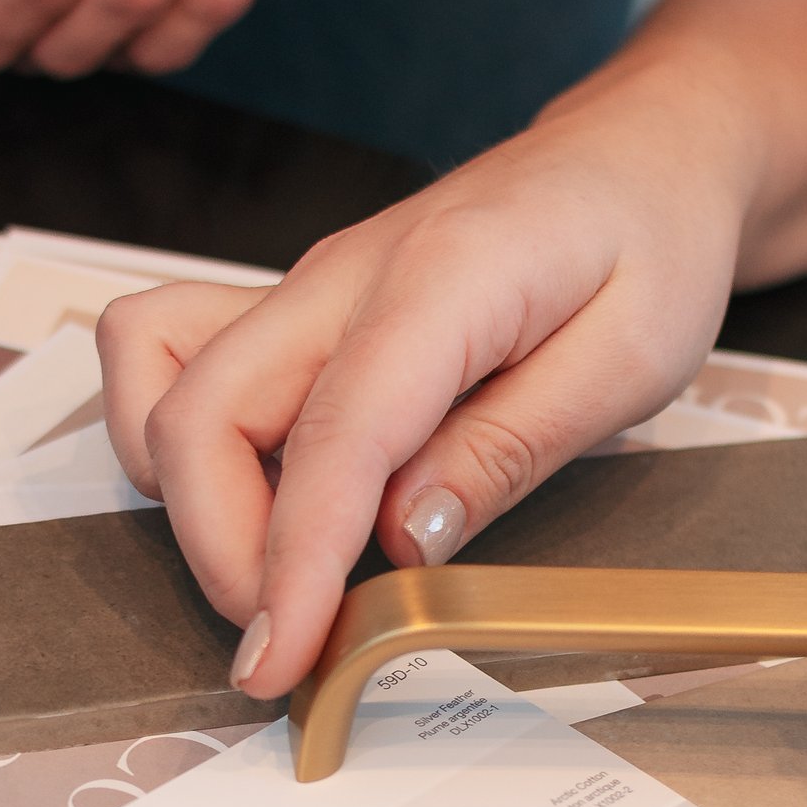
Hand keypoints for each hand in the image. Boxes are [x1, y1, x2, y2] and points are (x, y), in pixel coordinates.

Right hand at [98, 62, 755, 694]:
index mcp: (443, 277)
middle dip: (220, 549)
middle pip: (199, 412)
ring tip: (269, 569)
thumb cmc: (648, 240)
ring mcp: (303, 290)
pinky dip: (182, 444)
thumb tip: (404, 540)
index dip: (293, 560)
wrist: (636, 151)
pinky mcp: (292, 311)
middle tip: (286, 637)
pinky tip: (255, 497)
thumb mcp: (634, 356)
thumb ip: (510, 447)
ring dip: (185, 495)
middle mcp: (342, 276)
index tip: (280, 654)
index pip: (333, 436)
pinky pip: (173, 358)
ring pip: (157, 380)